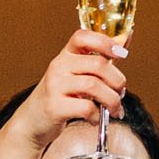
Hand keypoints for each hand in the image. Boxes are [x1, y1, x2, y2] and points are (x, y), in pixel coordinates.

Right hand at [5, 30, 126, 149]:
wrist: (33, 121)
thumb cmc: (61, 96)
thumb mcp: (77, 73)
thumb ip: (101, 58)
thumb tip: (125, 37)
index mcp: (65, 55)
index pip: (82, 36)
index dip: (105, 41)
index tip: (121, 54)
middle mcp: (58, 66)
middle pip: (98, 64)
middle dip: (117, 81)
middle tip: (121, 92)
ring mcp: (55, 86)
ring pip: (94, 86)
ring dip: (112, 100)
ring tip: (114, 109)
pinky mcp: (54, 107)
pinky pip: (86, 108)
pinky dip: (97, 115)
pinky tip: (95, 119)